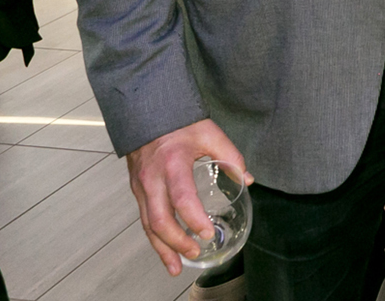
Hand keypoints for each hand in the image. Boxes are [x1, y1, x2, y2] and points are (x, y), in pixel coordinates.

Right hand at [125, 119, 249, 275]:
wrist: (148, 116)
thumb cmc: (180, 124)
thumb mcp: (210, 134)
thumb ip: (231, 156)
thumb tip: (246, 180)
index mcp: (173, 163)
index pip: (182, 197)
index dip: (194, 218)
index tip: (207, 233)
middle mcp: (153, 179)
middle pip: (160, 219)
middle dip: (177, 242)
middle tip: (196, 253)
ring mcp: (142, 187)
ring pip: (148, 225)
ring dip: (162, 248)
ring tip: (176, 267)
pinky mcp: (138, 191)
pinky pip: (145, 219)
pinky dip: (154, 239)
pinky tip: (166, 251)